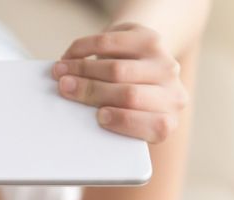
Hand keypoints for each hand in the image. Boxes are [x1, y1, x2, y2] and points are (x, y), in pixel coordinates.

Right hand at [52, 23, 187, 143]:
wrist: (143, 68)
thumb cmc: (125, 105)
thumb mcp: (124, 121)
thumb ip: (110, 122)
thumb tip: (76, 111)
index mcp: (167, 122)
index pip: (155, 125)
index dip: (126, 121)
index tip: (100, 117)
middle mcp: (173, 94)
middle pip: (129, 95)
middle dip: (91, 91)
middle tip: (63, 88)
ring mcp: (164, 65)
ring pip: (118, 69)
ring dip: (82, 69)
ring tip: (60, 72)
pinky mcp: (150, 40)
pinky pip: (112, 43)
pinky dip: (84, 49)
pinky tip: (69, 56)